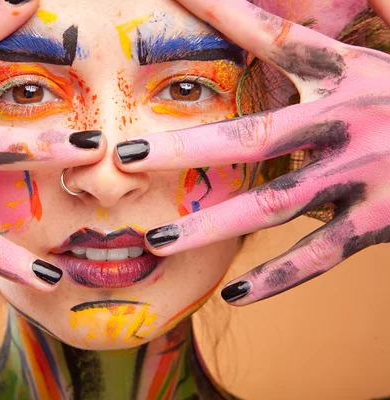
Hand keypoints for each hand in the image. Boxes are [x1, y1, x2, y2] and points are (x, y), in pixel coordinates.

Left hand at [115, 0, 389, 304]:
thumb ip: (377, 10)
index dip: (224, 14)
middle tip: (128, 158)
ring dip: (213, 225)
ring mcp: (363, 176)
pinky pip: (319, 256)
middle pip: (251, 137)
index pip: (274, 40)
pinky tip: (234, 294)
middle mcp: (348, 123)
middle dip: (185, 147)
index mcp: (349, 75)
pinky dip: (278, 278)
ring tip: (159, 240)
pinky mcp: (381, 222)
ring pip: (272, 205)